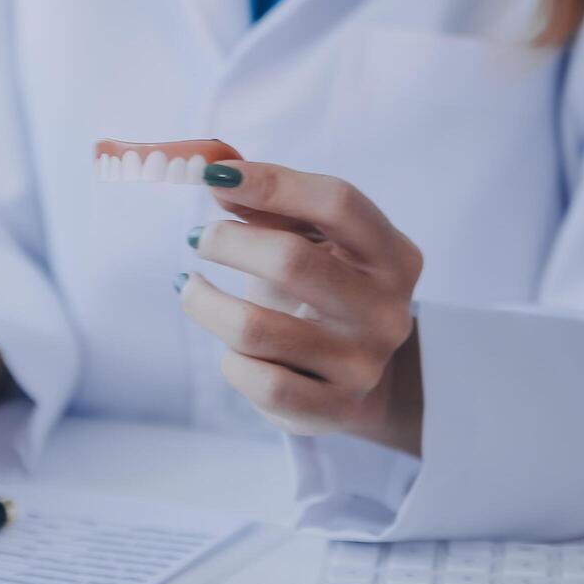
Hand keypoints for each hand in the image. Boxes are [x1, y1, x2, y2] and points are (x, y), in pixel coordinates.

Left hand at [177, 162, 424, 453]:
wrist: (357, 378)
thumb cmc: (323, 293)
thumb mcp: (312, 243)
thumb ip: (273, 207)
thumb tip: (218, 177)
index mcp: (393, 256)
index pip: (337, 203)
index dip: (271, 183)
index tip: (213, 174)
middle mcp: (387, 310)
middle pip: (293, 261)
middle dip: (229, 242)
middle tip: (198, 239)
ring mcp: (362, 364)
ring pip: (256, 329)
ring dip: (206, 303)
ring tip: (190, 289)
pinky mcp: (333, 409)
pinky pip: (259, 381)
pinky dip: (231, 360)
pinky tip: (230, 349)